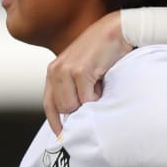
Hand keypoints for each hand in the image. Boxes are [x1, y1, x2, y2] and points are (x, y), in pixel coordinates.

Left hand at [44, 13, 132, 133]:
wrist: (117, 30)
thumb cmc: (102, 51)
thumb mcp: (82, 69)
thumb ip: (74, 87)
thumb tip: (76, 114)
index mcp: (54, 71)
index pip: (49, 104)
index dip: (56, 122)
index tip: (62, 136)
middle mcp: (56, 70)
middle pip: (62, 108)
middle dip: (79, 108)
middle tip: (94, 94)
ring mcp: (66, 70)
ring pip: (73, 106)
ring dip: (89, 102)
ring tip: (97, 85)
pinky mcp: (80, 71)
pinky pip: (86, 99)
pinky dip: (97, 96)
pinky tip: (102, 81)